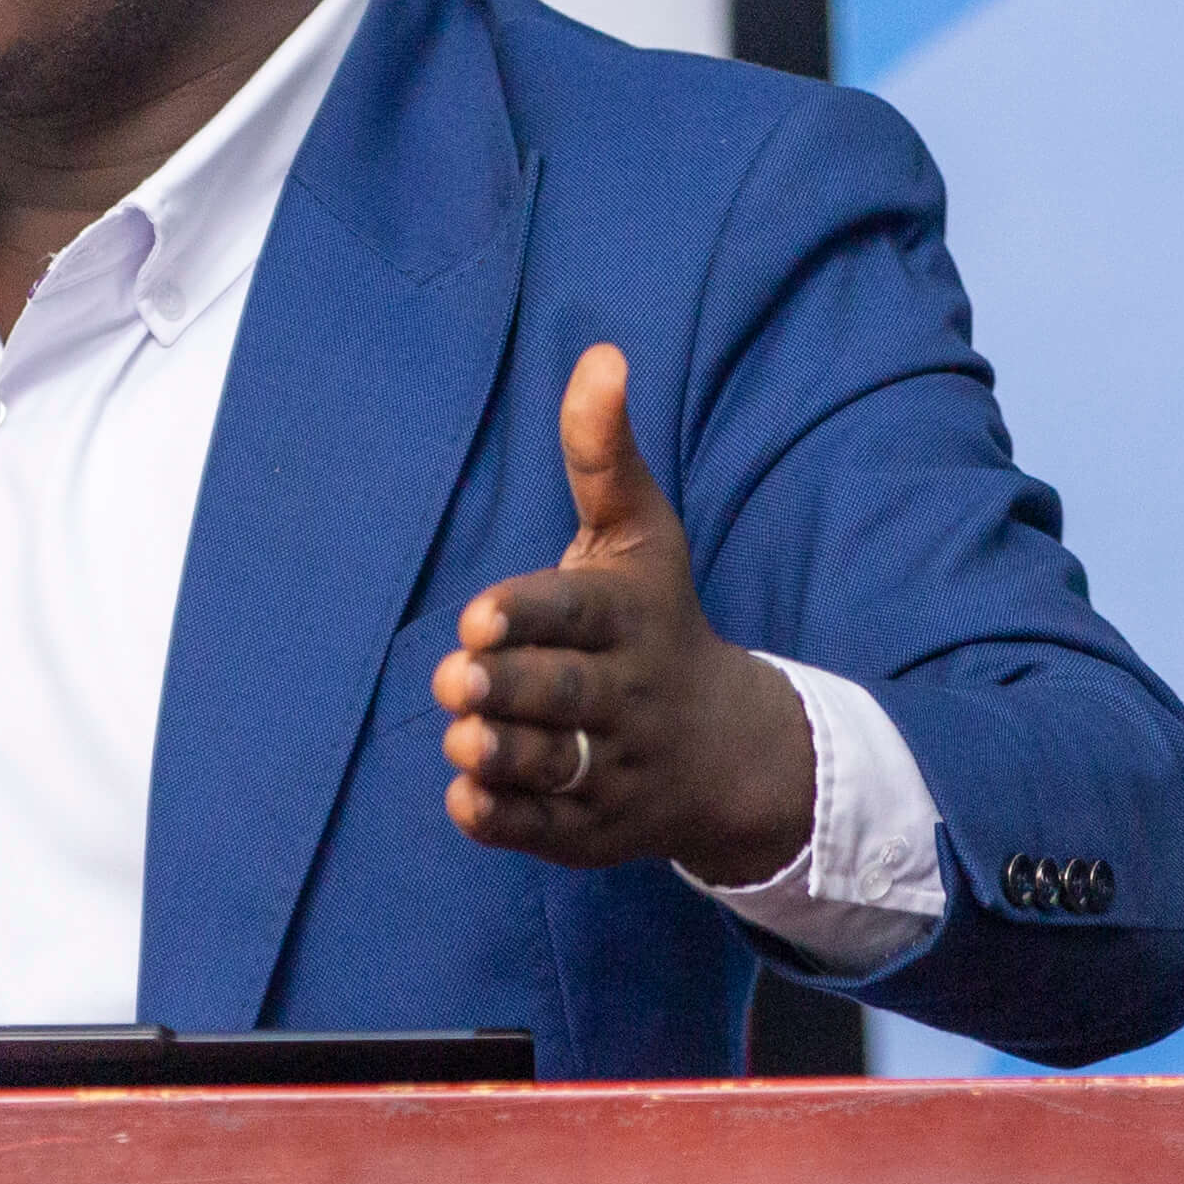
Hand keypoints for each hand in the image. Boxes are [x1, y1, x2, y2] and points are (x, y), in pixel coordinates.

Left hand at [433, 344, 814, 882]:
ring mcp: (614, 768)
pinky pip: (546, 830)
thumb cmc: (658, 622)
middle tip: (454, 678)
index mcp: (631, 619)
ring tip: (460, 736)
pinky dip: (505, 818)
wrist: (729, 751)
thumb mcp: (642, 535)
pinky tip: (467, 797)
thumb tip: (600, 353)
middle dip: (509, 687)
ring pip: (556, 765)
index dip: (529, 616)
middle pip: (565, 695)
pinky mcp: (592, 829)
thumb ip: (604, 454)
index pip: (580, 614)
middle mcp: (628, 696)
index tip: (477, 615)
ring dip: (505, 753)